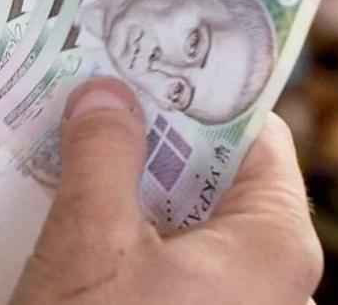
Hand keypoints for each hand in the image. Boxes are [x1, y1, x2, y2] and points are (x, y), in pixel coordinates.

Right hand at [11, 78, 322, 304]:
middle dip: (147, 136)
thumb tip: (105, 89)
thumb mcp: (94, 241)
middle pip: (209, 177)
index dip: (200, 94)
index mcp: (274, 244)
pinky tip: (64, 209)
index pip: (254, 136)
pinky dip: (117, 229)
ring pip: (176, 219)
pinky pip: (159, 261)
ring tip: (65, 144)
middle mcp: (266, 277)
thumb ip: (103, 153)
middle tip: (90, 96)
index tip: (146, 60)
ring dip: (120, 181)